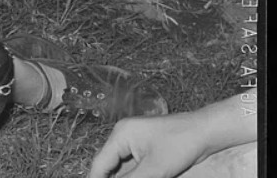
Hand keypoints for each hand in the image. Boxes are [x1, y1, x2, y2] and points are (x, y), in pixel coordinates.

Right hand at [88, 113, 208, 177]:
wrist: (205, 132)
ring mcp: (133, 142)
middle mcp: (123, 136)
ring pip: (120, 167)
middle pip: (108, 165)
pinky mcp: (144, 148)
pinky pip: (131, 166)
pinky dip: (132, 176)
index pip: (100, 163)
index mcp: (120, 135)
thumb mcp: (155, 169)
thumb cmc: (180, 145)